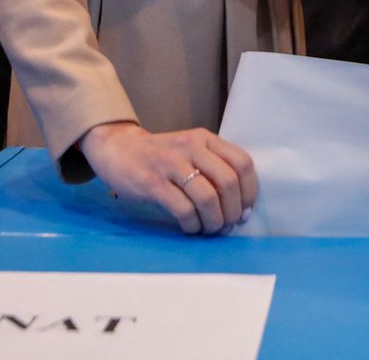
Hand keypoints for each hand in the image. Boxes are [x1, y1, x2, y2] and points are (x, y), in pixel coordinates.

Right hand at [79, 121, 257, 234]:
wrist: (118, 149)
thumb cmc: (161, 156)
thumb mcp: (190, 150)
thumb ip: (214, 168)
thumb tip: (241, 207)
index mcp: (205, 139)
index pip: (242, 163)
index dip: (249, 191)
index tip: (245, 211)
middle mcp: (191, 147)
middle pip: (228, 182)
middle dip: (233, 211)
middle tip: (227, 226)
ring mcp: (171, 163)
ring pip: (208, 198)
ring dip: (214, 222)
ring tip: (209, 229)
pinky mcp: (153, 182)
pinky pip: (183, 209)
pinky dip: (192, 225)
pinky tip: (190, 228)